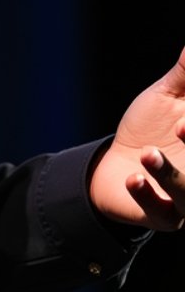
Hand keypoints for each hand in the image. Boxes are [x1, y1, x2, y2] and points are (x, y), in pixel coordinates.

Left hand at [89, 47, 184, 229]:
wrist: (114, 166)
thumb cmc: (149, 128)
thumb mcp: (167, 97)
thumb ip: (184, 75)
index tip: (184, 115)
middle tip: (182, 126)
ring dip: (169, 174)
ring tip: (147, 154)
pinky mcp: (164, 217)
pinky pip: (161, 213)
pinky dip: (148, 196)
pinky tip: (134, 180)